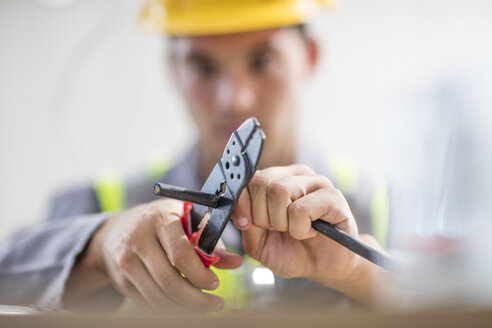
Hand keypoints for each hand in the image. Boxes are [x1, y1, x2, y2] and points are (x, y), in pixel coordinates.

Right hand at [65, 199, 241, 311]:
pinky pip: (147, 302)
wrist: (116, 230)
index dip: (200, 274)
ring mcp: (126, 261)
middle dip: (196, 299)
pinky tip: (182, 305)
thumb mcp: (185, 220)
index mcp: (160, 219)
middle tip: (215, 304)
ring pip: (158, 297)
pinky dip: (167, 308)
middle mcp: (139, 238)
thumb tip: (236, 262)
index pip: (180, 253)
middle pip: (169, 281)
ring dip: (184, 308)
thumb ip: (212, 241)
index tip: (215, 283)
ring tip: (203, 307)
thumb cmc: (161, 222)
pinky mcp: (120, 280)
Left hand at [232, 164, 373, 295]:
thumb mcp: (259, 244)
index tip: (245, 223)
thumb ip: (247, 225)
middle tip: (278, 230)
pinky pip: (301, 209)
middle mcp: (296, 175)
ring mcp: (316, 182)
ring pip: (279, 191)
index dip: (242, 202)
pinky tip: (311, 232)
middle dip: (262, 216)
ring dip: (282, 223)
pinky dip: (300, 230)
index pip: (250, 177)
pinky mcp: (333, 197)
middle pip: (262, 182)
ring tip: (295, 231)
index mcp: (276, 179)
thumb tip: (241, 212)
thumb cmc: (292, 252)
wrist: (324, 268)